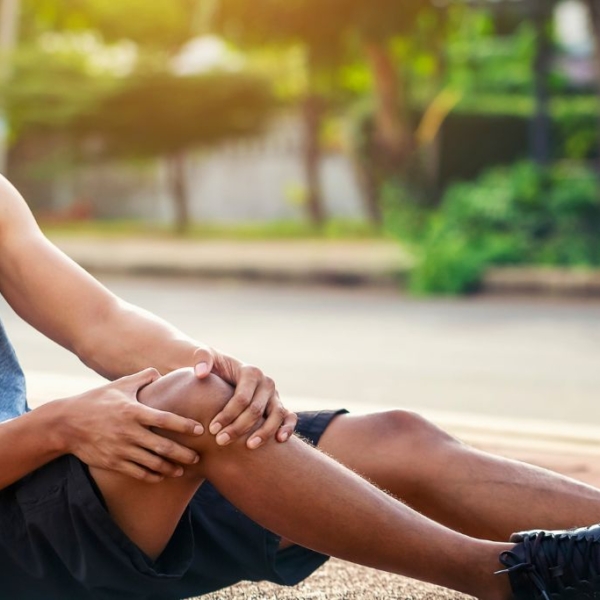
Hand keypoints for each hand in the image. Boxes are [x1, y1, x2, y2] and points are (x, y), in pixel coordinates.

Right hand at [59, 368, 203, 482]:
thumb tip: (161, 373)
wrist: (65, 423)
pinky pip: (137, 473)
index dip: (184, 425)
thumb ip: (142, 377)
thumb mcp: (119, 385)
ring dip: (170, 468)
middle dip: (183, 454)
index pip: (165, 419)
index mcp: (133, 411)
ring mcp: (120, 449)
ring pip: (152, 463)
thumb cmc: (97, 400)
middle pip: (163, 447)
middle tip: (198, 457)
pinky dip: (152, 476)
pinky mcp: (112, 462)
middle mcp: (129, 432)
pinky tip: (162, 476)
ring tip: (183, 469)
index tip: (199, 429)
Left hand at [193, 347, 296, 448]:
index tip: (211, 428)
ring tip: (249, 446)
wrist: (224, 372)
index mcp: (250, 372)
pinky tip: (279, 441)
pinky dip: (287, 428)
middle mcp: (266, 383)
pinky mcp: (279, 406)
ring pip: (277, 414)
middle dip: (238, 427)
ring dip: (264, 433)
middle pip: (256, 410)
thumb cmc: (213, 367)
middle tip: (220, 441)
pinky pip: (289, 417)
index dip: (227, 414)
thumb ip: (201, 358)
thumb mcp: (204, 356)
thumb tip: (201, 373)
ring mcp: (274, 395)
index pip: (242, 397)